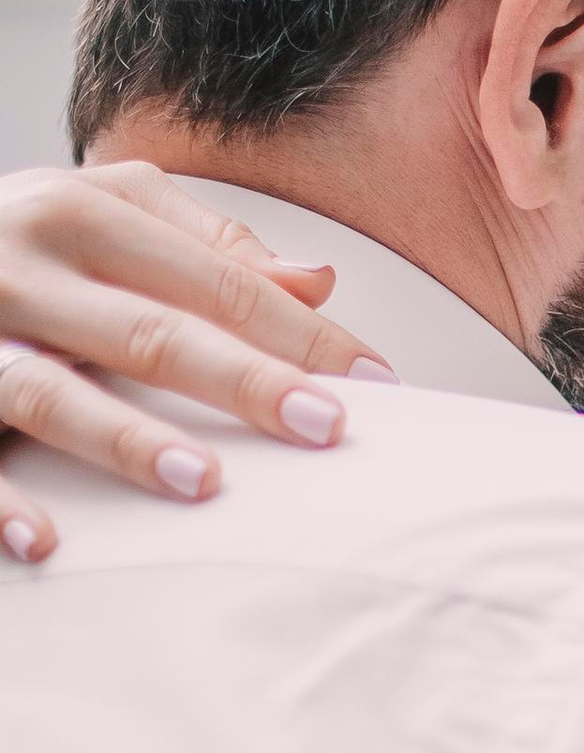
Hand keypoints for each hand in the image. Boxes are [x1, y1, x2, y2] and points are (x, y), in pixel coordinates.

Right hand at [0, 163, 391, 563]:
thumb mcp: (96, 219)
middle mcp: (20, 259)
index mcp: (81, 210)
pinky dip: (4, 501)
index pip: (218, 280)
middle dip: (245, 380)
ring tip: (203, 483)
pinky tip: (50, 542)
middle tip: (326, 428)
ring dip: (127, 441)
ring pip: (53, 392)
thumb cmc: (13, 246)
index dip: (303, 332)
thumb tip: (318, 282)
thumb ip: (200, 248)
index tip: (378, 384)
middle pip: (152, 330)